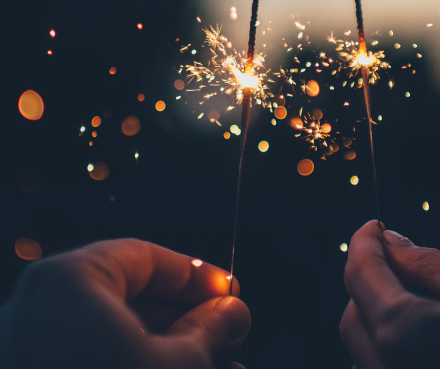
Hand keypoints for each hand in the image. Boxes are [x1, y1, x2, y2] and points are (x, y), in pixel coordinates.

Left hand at [0, 239, 249, 368]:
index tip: (230, 294)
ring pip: (112, 335)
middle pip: (129, 298)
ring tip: (217, 367)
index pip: (145, 258)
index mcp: (68, 282)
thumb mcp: (179, 367)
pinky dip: (133, 366)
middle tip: (228, 337)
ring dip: (168, 349)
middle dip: (186, 320)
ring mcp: (30, 350)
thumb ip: (210, 330)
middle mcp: (38, 310)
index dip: (196, 275)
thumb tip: (232, 312)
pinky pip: (91, 361)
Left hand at [340, 220, 439, 367]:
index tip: (371, 227)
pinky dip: (399, 341)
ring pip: (369, 348)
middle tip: (396, 251)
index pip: (362, 281)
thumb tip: (388, 242)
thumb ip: (426, 264)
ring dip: (383, 310)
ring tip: (418, 285)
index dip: (362, 246)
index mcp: (409, 342)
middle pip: (355, 318)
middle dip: (370, 279)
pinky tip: (429, 321)